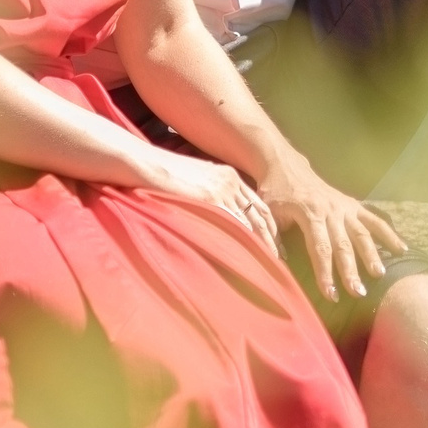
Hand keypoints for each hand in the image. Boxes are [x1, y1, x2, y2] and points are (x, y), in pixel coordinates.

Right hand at [138, 148, 279, 253]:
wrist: (147, 164)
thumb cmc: (163, 176)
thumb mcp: (195, 182)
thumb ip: (209, 198)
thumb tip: (214, 219)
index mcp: (228, 176)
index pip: (258, 204)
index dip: (269, 225)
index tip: (275, 243)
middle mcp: (231, 181)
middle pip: (261, 213)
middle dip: (272, 237)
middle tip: (281, 258)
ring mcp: (222, 190)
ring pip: (252, 222)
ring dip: (264, 244)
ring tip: (271, 263)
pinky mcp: (211, 199)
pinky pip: (235, 224)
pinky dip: (245, 242)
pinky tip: (251, 258)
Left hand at [258, 154, 406, 302]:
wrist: (285, 164)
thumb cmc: (274, 194)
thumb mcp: (265, 214)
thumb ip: (272, 238)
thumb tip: (278, 264)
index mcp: (309, 213)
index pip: (320, 248)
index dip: (325, 273)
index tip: (331, 295)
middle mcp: (331, 209)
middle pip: (344, 244)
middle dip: (351, 270)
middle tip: (358, 293)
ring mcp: (344, 206)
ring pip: (362, 233)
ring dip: (372, 255)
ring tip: (380, 275)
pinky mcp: (353, 204)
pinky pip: (374, 219)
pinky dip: (388, 233)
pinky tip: (401, 248)